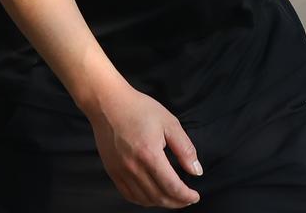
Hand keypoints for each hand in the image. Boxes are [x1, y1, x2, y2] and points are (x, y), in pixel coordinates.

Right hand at [86, 83, 202, 207]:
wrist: (108, 103)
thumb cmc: (139, 108)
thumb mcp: (169, 122)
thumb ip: (185, 149)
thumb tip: (196, 171)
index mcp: (150, 154)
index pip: (172, 187)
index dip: (186, 196)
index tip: (195, 196)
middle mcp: (134, 167)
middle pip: (159, 197)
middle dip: (177, 202)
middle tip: (187, 198)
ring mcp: (121, 172)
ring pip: (145, 200)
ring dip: (162, 202)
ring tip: (172, 197)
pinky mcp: (112, 172)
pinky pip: (130, 196)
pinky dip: (144, 200)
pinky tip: (152, 195)